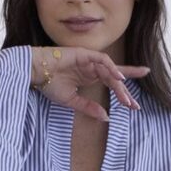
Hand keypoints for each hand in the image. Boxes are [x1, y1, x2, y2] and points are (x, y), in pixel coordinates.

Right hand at [31, 46, 148, 117]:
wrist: (35, 73)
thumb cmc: (49, 84)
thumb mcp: (71, 100)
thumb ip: (88, 107)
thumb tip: (106, 117)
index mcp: (90, 77)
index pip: (112, 83)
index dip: (124, 92)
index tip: (134, 106)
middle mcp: (92, 68)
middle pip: (115, 78)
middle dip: (125, 92)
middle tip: (135, 106)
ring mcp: (89, 60)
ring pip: (110, 71)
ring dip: (118, 85)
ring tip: (125, 99)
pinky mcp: (85, 54)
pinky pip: (102, 59)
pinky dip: (111, 68)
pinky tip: (118, 78)